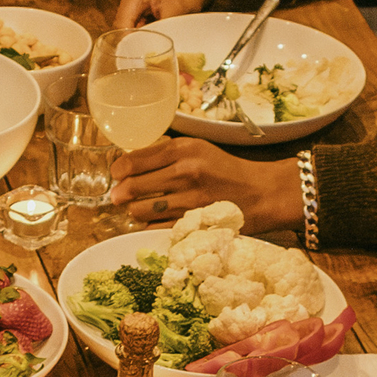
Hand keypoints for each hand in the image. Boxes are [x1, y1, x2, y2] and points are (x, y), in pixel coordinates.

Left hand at [111, 138, 296, 232]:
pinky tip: (153, 221)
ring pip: (140, 210)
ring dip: (134, 211)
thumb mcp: (198, 149)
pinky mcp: (193, 222)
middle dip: (120, 193)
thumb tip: (128, 163)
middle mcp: (184, 172)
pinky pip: (155, 227)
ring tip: (138, 208)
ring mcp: (188, 200)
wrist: (259, 192)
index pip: (133, 160)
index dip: (118, 170)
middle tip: (119, 196)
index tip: (117, 175)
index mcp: (183, 149)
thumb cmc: (224, 170)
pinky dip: (149, 225)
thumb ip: (165, 152)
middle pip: (131, 187)